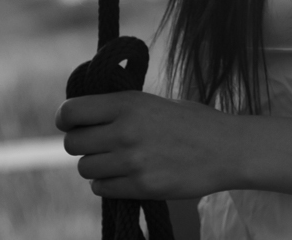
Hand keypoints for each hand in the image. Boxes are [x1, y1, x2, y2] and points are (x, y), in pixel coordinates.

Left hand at [55, 90, 242, 200]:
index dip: (65, 119)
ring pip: (85, 169)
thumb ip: (120, 109)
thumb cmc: (192, 122)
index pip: (72, 112)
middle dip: (80, 145)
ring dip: (94, 167)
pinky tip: (122, 177)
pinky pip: (102, 188)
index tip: (69, 123)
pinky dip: (107, 185)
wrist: (227, 149)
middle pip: (73, 144)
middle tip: (95, 145)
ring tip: (113, 162)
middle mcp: (125, 131)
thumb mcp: (153, 102)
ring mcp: (133, 161)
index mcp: (127, 103)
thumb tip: (83, 116)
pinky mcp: (142, 186)